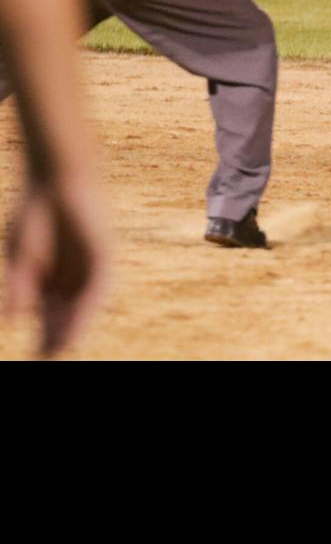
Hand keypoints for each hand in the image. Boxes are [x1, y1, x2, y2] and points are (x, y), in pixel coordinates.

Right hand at [3, 175, 110, 357]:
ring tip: (61, 352)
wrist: (55, 182)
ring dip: (72, 330)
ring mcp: (90, 270)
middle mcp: (74, 280)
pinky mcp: (103, 258)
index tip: (37, 358)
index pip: (50, 317)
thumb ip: (20, 286)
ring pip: (82, 308)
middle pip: (66, 316)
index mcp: (53, 283)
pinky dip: (85, 309)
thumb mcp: (21, 257)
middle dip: (57, 339)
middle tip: (47, 360)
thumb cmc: (34, 217)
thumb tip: (14, 318)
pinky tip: (77, 325)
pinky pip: (96, 289)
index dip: (44, 337)